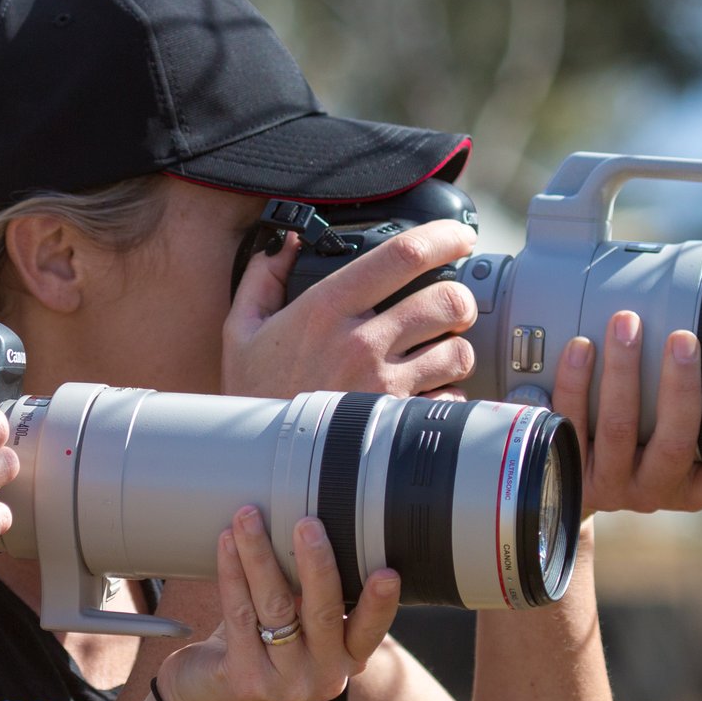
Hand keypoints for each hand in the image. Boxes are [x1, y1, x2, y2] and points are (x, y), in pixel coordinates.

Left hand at [154, 508, 398, 700]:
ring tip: (249, 517)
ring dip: (260, 555)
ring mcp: (286, 681)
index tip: (388, 572)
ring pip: (275, 607)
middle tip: (307, 523)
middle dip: (316, 563)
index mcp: (348, 658)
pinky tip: (227, 543)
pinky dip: (232, 572)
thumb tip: (309, 527)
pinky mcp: (247, 678)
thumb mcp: (303, 630)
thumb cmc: (265, 649)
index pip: (371, 630)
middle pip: (323, 613)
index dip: (380, 603)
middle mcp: (325, 675)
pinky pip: (240, 613)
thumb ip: (314, 596)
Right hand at [223, 220, 478, 399]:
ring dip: (455, 349)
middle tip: (451, 306)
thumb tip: (287, 242)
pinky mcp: (397, 421)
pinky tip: (425, 393)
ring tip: (438, 353)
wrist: (256, 464)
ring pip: (458, 351)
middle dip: (459, 300)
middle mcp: (360, 343)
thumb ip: (262, 279)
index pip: (402, 255)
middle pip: (446, 301)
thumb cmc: (252, 396)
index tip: (459, 236)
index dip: (443, 237)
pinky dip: (446, 394)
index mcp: (326, 308)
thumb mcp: (241, 331)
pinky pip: (450, 398)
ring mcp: (384, 385)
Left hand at [552, 312, 701, 514]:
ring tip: (626, 324)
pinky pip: (570, 421)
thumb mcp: (675, 444)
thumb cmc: (640, 449)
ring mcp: (609, 483)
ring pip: (618, 428)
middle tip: (683, 339)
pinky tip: (580, 347)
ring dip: (623, 371)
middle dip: (680, 388)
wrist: (571, 486)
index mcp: (693, 487)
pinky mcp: (568, 467)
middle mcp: (654, 489)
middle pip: (674, 444)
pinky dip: (575, 381)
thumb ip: (699, 411)